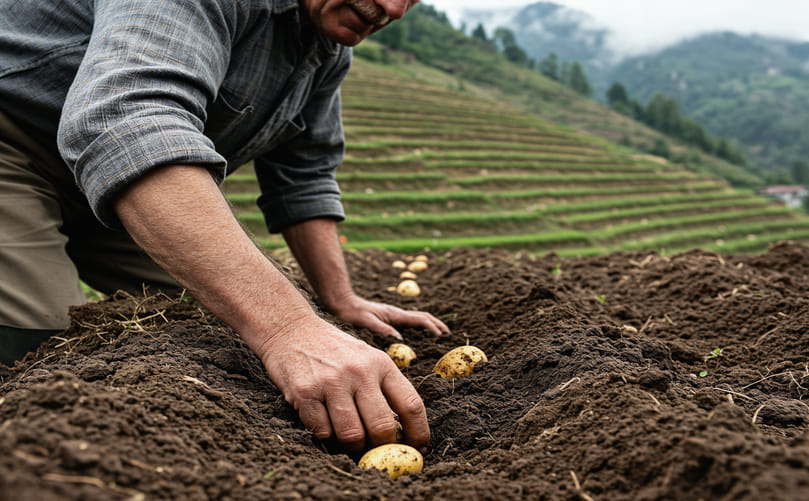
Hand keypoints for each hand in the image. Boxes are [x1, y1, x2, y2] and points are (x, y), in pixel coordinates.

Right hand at [258, 315, 429, 453]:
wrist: (291, 329)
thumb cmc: (334, 350)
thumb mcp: (367, 357)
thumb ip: (383, 388)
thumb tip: (400, 433)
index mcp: (381, 363)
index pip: (411, 404)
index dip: (418, 432)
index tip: (418, 448)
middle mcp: (359, 371)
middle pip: (382, 427)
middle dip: (382, 448)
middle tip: (377, 452)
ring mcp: (331, 382)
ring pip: (352, 435)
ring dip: (353, 448)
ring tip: (350, 443)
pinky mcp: (305, 393)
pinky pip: (323, 432)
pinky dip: (326, 438)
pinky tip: (326, 427)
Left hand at [328, 294, 449, 338]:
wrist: (341, 302)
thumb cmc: (351, 313)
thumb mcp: (365, 322)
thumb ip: (381, 329)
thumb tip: (398, 339)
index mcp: (393, 314)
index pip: (419, 320)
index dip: (432, 328)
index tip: (441, 337)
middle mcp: (396, 313)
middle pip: (422, 317)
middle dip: (436, 324)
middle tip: (448, 335)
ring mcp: (393, 315)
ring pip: (417, 318)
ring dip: (430, 324)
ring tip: (439, 333)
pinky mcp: (388, 318)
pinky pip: (409, 322)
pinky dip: (420, 326)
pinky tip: (418, 334)